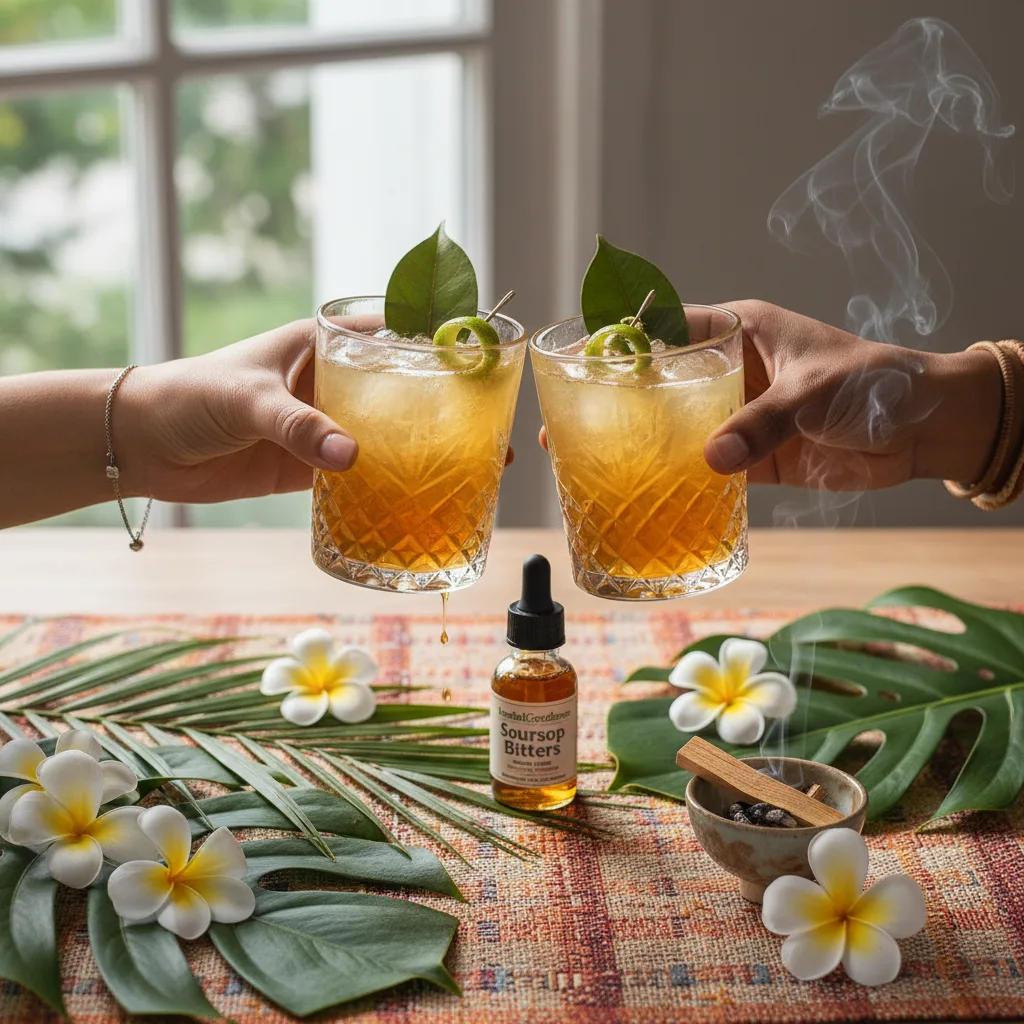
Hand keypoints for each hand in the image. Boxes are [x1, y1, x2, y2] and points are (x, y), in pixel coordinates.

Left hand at [120, 320, 513, 504]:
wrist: (143, 444)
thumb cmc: (190, 395)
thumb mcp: (248, 400)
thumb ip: (298, 426)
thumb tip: (350, 459)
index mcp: (326, 344)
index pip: (397, 337)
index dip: (440, 348)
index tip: (484, 367)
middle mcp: (336, 384)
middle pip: (405, 393)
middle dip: (446, 411)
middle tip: (492, 431)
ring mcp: (327, 427)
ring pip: (390, 438)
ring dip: (424, 454)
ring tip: (473, 471)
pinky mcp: (312, 467)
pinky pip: (361, 477)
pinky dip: (387, 489)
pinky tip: (419, 503)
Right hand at [538, 300, 1004, 491]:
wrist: (925, 429)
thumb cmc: (873, 384)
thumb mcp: (812, 392)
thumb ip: (761, 422)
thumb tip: (709, 459)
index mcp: (739, 331)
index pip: (667, 328)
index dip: (622, 341)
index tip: (580, 362)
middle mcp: (732, 371)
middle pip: (661, 384)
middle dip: (617, 403)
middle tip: (567, 426)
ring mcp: (740, 415)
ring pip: (677, 428)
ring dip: (643, 446)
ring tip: (594, 465)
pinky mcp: (755, 455)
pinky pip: (708, 468)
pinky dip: (683, 481)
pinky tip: (648, 496)